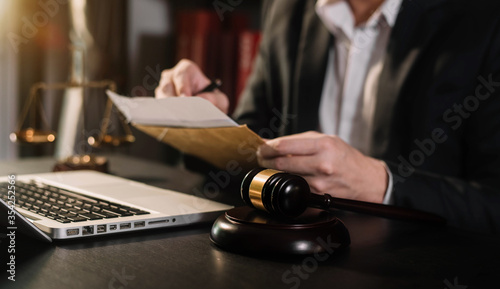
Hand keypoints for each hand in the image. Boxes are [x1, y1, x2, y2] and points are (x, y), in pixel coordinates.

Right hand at [155, 59, 228, 113]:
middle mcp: (171, 76)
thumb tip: (203, 99)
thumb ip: (215, 99)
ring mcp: (163, 88)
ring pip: (161, 97)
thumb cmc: (212, 100)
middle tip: (180, 111)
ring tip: (178, 118)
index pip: (181, 74)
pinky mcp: (159, 101)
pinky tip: (173, 121)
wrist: (206, 111)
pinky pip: (159, 107)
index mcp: (187, 69)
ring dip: (169, 108)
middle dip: (174, 100)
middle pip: (167, 86)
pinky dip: (166, 114)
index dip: (182, 86)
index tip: (186, 98)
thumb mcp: (220, 100)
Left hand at [257, 131, 387, 202]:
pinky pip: (296, 187)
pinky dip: (287, 181)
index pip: (285, 145)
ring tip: (272, 166)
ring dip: (274, 172)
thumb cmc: (345, 157)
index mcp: (324, 145)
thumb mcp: (326, 140)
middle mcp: (322, 163)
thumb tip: (270, 142)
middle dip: (265, 160)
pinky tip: (288, 176)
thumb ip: (298, 140)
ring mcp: (320, 181)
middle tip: (260, 158)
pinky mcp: (318, 195)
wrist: (366, 180)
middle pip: (281, 162)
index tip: (260, 147)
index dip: (267, 147)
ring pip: (286, 176)